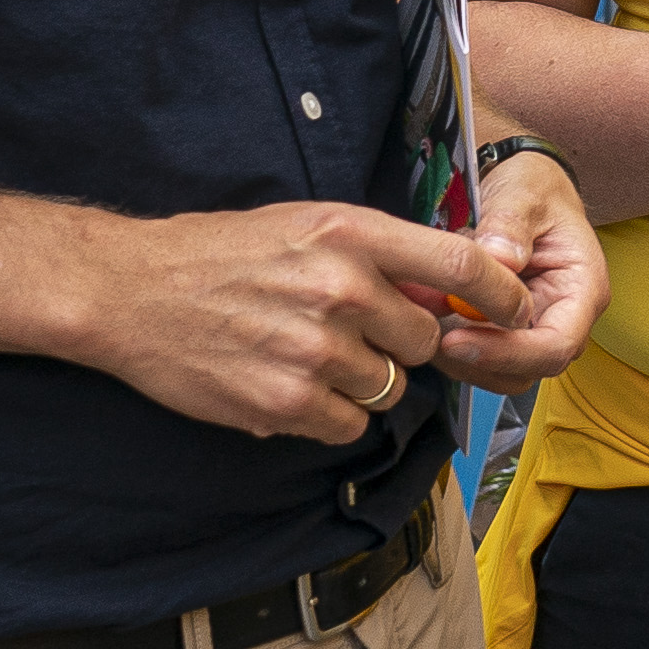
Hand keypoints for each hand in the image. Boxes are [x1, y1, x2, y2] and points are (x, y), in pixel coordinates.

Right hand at [67, 202, 475, 443]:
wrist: (132, 292)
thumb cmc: (221, 253)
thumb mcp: (307, 224)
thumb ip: (379, 253)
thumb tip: (448, 290)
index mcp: (350, 234)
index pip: (462, 268)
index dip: (502, 295)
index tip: (516, 311)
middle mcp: (341, 290)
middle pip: (424, 342)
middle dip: (401, 346)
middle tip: (352, 334)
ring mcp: (314, 351)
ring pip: (388, 388)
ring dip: (362, 382)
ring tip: (305, 354)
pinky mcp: (287, 403)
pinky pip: (350, 424)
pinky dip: (329, 414)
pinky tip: (288, 384)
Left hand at [437, 145, 608, 390]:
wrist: (524, 186)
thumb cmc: (534, 188)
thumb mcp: (524, 193)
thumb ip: (510, 223)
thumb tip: (500, 259)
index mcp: (582, 290)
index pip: (556, 345)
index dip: (508, 353)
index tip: (457, 340)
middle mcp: (564, 317)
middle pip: (529, 369)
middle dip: (480, 362)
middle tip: (432, 339)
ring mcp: (536, 326)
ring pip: (504, 373)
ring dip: (464, 361)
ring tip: (427, 327)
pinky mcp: (507, 328)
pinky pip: (485, 354)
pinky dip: (455, 347)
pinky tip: (430, 321)